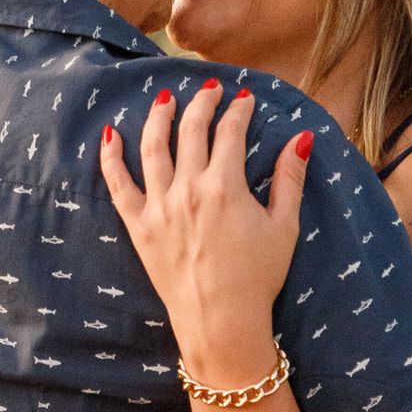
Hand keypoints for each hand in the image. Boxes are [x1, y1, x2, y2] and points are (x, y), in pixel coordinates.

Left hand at [97, 81, 314, 387]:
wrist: (221, 322)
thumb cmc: (257, 278)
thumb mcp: (284, 227)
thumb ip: (290, 179)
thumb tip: (301, 138)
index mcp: (225, 186)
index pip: (230, 131)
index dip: (238, 110)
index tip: (244, 100)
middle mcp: (188, 189)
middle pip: (191, 129)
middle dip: (202, 103)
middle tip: (210, 89)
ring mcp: (159, 206)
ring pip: (152, 146)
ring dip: (158, 116)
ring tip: (165, 98)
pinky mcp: (139, 226)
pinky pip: (118, 183)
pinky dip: (111, 156)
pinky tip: (110, 134)